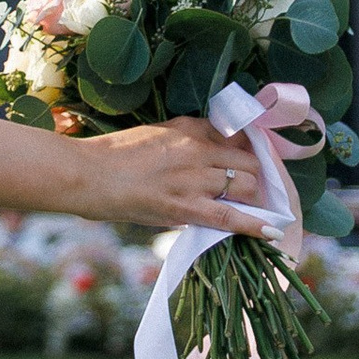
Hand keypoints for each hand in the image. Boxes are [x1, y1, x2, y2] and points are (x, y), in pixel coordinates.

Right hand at [67, 116, 284, 236]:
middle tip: (255, 192)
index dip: (252, 152)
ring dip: (254, 199)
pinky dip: (255, 225)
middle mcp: (196, 148)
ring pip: (245, 185)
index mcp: (188, 127)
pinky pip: (231, 215)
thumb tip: (207, 157)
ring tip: (257, 210)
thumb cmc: (112, 156)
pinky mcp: (185, 206)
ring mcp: (193, 177)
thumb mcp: (154, 135)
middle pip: (249, 161)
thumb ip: (183, 141)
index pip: (238, 135)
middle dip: (256, 178)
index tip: (258, 163)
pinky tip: (272, 231)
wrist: (86, 173)